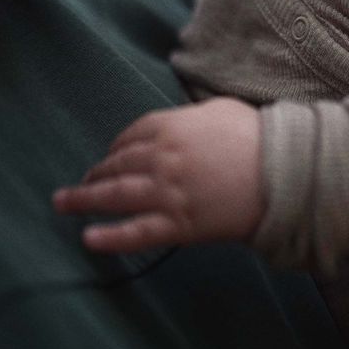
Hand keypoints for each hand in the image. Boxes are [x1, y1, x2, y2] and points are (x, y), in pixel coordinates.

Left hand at [52, 98, 263, 252]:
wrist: (283, 174)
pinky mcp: (178, 224)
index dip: (116, 147)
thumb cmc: (257, 137)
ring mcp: (166, 193)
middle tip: (78, 183)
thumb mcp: (220, 110)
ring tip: (65, 204)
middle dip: (94, 174)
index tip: (110, 156)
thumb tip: (177, 124)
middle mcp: (160, 159)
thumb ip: (190, 116)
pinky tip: (88, 238)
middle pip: (116, 165)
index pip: (130, 136)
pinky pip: (136, 233)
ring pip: (116, 197)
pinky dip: (109, 237)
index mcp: (170, 127)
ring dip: (85, 200)